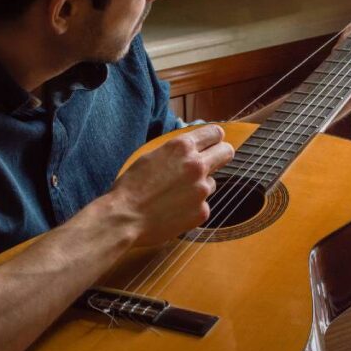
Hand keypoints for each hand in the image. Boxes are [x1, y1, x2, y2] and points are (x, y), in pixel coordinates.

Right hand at [109, 125, 234, 245]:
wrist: (124, 218)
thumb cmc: (131, 187)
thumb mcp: (152, 156)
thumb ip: (176, 152)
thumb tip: (192, 148)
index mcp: (182, 147)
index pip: (215, 133)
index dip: (214, 138)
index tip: (213, 143)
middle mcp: (197, 165)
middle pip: (226, 152)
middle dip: (221, 155)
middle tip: (211, 162)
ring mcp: (202, 190)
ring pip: (212, 182)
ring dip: (200, 186)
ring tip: (175, 195)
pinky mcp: (202, 211)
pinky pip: (203, 205)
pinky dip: (192, 207)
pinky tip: (173, 211)